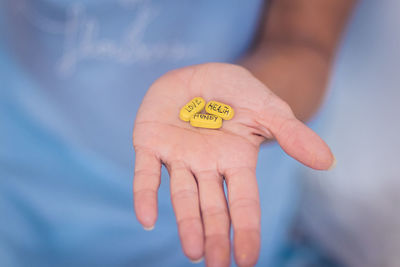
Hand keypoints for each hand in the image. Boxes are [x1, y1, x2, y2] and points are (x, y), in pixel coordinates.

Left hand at [132, 63, 333, 266]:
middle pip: (212, 208)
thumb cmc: (237, 92)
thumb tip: (327, 161)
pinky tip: (146, 219)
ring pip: (182, 196)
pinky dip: (145, 195)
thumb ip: (293, 134)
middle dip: (215, 236)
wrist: (203, 73)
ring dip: (187, 224)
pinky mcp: (151, 143)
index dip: (246, 230)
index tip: (248, 260)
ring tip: (193, 252)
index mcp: (235, 162)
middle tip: (217, 266)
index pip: (243, 202)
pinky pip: (147, 173)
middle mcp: (206, 166)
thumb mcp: (268, 109)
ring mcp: (178, 157)